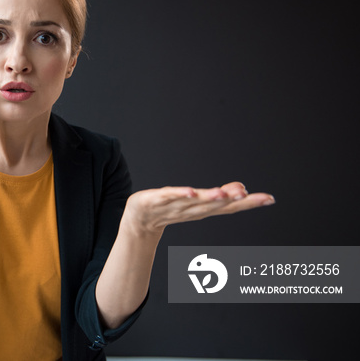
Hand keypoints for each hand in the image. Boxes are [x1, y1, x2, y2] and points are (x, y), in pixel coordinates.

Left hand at [123, 182, 274, 234]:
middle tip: (247, 195)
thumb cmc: (171, 209)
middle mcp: (191, 209)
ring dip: (209, 198)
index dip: (249, 203)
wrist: (140, 220)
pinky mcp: (155, 200)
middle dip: (231, 200)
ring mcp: (173, 206)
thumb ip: (219, 195)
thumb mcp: (197, 201)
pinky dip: (179, 195)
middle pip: (214, 205)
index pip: (229, 206)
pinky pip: (168, 197)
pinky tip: (190, 192)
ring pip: (194, 202)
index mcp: (203, 210)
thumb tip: (241, 188)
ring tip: (223, 194)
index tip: (268, 198)